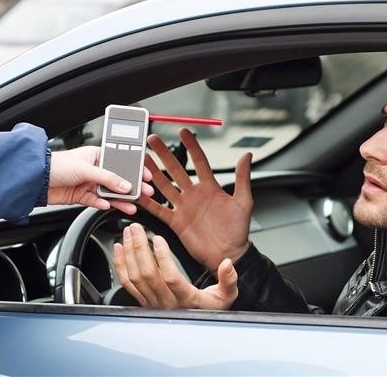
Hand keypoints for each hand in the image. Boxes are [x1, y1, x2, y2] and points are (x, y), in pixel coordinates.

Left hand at [48, 146, 153, 214]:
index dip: (135, 169)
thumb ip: (108, 178)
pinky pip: (97, 201)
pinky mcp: (81, 196)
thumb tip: (125, 185)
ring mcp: (88, 183)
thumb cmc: (56, 164)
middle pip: (118, 179)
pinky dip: (103, 204)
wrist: (35, 180)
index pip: (122, 162)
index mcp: (97, 155)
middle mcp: (94, 169)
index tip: (146, 176)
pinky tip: (109, 206)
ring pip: (109, 193)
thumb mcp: (86, 169)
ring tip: (132, 206)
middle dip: (132, 187)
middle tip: (145, 193)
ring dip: (120, 199)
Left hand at [113, 223, 237, 309]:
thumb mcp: (227, 295)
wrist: (198, 327)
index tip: (158, 239)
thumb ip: (228, 279)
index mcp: (187, 300)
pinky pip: (128, 284)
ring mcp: (152, 303)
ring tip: (128, 233)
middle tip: (136, 228)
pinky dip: (120, 265)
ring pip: (135, 278)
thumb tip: (227, 263)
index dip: (162, 258)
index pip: (171, 278)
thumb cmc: (211, 309)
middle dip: (139, 248)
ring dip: (129, 254)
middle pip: (147, 275)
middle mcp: (166, 303)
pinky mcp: (143, 301)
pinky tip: (119, 249)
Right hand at [139, 129, 251, 270]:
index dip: (191, 146)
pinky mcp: (175, 221)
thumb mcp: (243, 202)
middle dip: (164, 154)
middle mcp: (194, 194)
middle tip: (153, 140)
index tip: (183, 131)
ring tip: (142, 159)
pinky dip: (148, 201)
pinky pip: (159, 209)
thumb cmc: (238, 231)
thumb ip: (242, 178)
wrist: (228, 254)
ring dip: (153, 172)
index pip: (199, 161)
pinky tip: (139, 191)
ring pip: (164, 185)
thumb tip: (247, 155)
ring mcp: (183, 207)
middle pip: (176, 169)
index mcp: (210, 188)